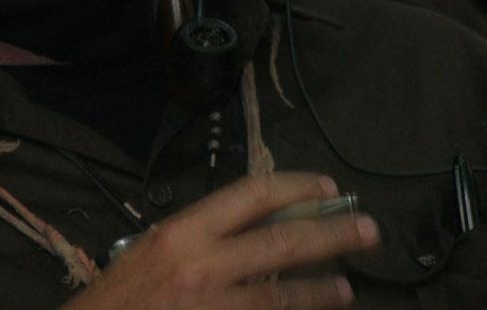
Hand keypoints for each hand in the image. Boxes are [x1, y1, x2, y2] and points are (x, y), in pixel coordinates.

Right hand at [62, 171, 378, 309]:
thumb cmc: (118, 296)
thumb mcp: (153, 247)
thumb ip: (199, 235)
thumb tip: (251, 226)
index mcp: (184, 230)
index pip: (252, 195)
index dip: (296, 188)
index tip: (325, 189)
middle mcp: (203, 263)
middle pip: (282, 242)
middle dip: (331, 234)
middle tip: (368, 229)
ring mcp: (213, 305)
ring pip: (282, 294)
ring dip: (321, 289)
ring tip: (348, 286)